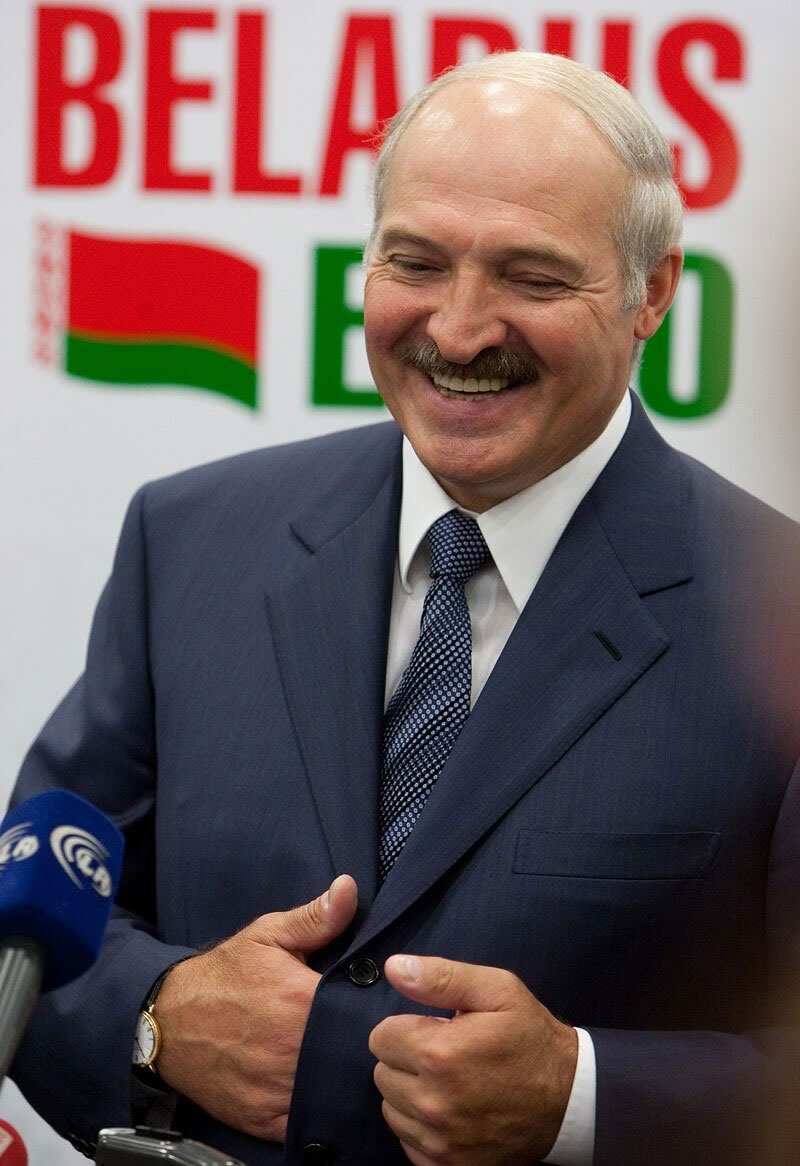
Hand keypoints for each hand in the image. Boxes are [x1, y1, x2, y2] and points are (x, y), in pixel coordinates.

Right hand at [153, 874, 357, 1140]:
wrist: (164, 1023)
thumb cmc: (221, 976)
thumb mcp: (266, 936)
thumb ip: (315, 917)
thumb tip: (350, 888)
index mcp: (300, 1001)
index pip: (363, 1012)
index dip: (377, 1010)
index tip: (384, 1006)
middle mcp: (293, 1051)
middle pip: (351, 1054)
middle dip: (360, 1044)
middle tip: (364, 1033)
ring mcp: (278, 1090)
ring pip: (333, 1092)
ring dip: (343, 1078)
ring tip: (344, 1059)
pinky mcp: (265, 1120)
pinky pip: (308, 1120)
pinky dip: (318, 1107)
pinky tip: (320, 1086)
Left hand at [370, 955, 577, 1165]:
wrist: (568, 1099)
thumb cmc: (530, 1038)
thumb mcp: (496, 990)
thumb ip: (441, 976)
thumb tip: (394, 968)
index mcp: (439, 1054)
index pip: (380, 1037)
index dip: (406, 1027)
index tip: (434, 1029)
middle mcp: (432, 1102)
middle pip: (382, 1073)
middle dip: (406, 1058)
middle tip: (443, 1054)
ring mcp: (439, 1141)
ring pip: (391, 1109)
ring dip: (410, 1093)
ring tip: (446, 1082)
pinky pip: (407, 1142)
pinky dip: (420, 1127)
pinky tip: (448, 1110)